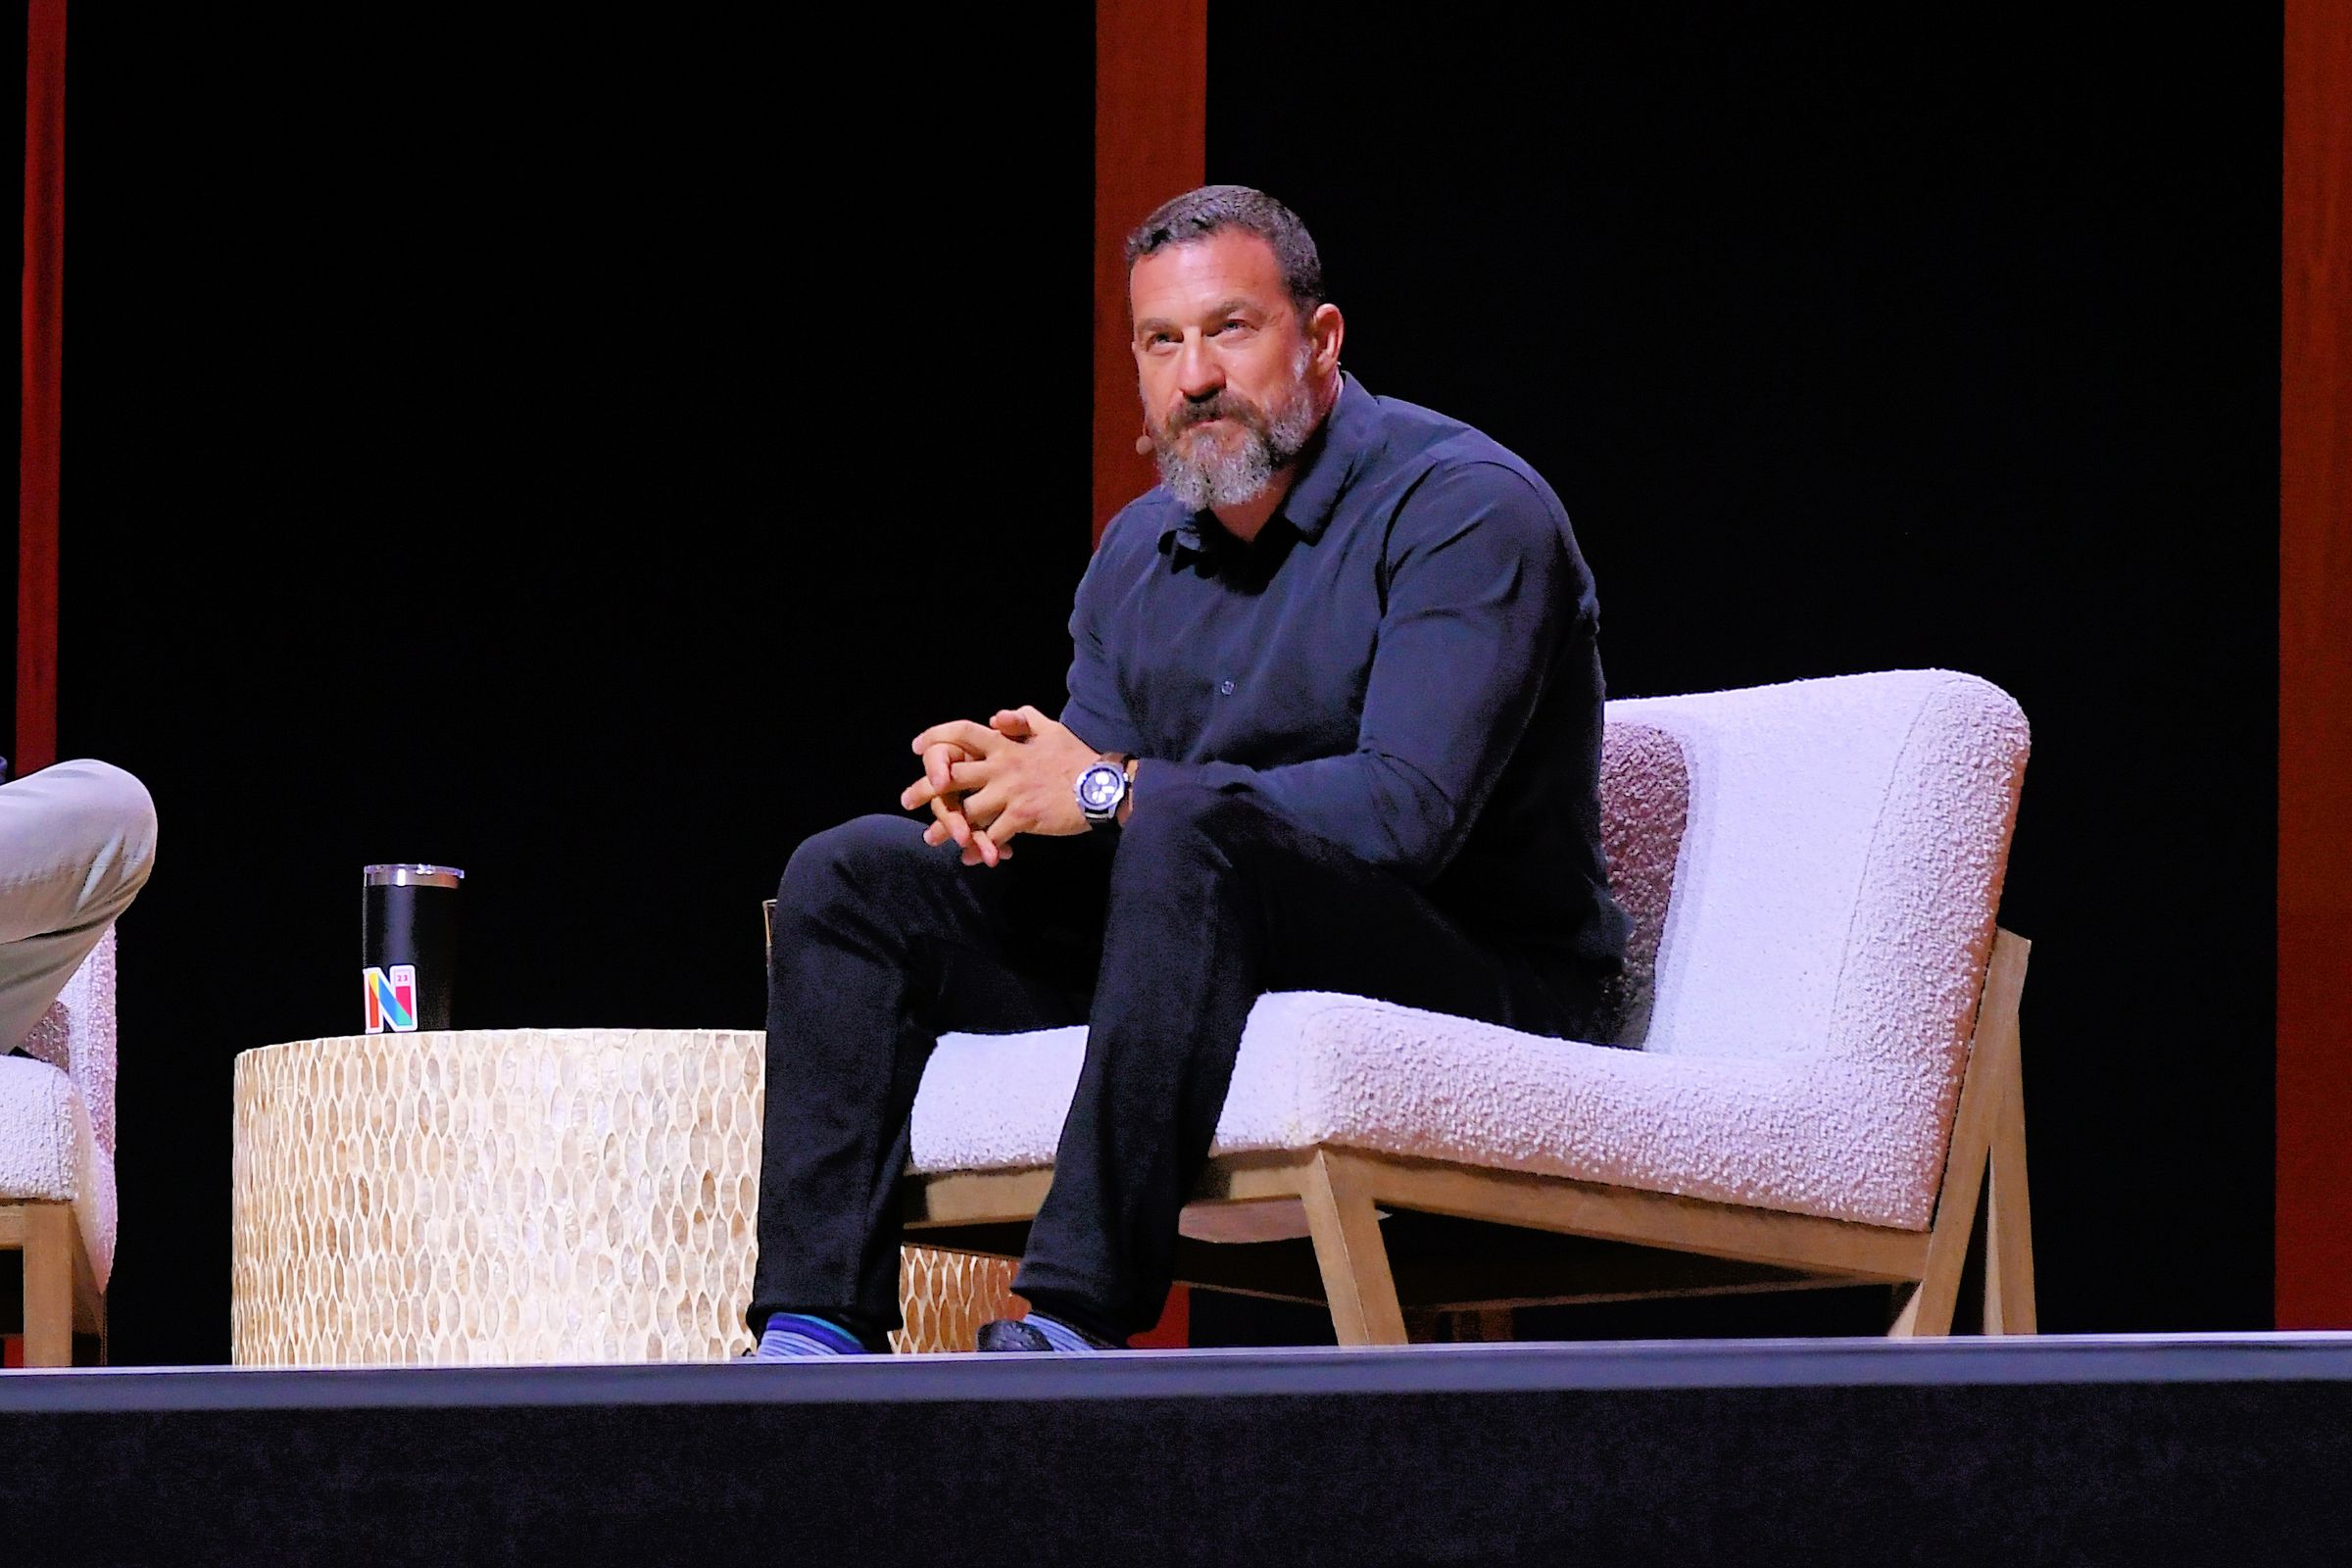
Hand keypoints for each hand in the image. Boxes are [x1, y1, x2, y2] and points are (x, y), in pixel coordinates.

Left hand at [903, 705, 1100, 859]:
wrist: (1101, 786)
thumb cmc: (1076, 757)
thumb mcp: (1049, 729)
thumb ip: (1022, 719)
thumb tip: (996, 718)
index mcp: (1006, 745)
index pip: (963, 733)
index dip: (936, 737)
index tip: (917, 747)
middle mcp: (1002, 768)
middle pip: (952, 776)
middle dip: (926, 789)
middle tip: (907, 800)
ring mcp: (1010, 794)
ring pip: (967, 812)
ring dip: (947, 827)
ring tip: (931, 838)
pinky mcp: (1022, 818)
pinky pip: (991, 836)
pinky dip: (979, 848)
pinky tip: (970, 857)